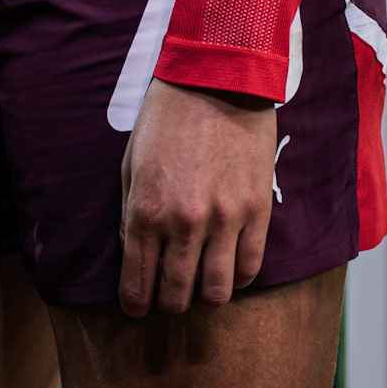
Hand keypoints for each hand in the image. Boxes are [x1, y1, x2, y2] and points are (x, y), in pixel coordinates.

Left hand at [118, 76, 275, 316]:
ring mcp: (223, 220)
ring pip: (217, 294)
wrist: (216, 79)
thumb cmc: (167, 115)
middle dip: (168, 304)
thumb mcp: (131, 160)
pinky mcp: (256, 212)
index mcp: (145, 210)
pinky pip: (250, 268)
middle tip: (169, 296)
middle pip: (176, 297)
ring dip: (205, 297)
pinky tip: (230, 267)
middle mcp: (183, 223)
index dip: (135, 305)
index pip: (136, 284)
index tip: (137, 309)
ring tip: (201, 285)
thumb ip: (129, 211)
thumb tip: (132, 252)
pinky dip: (239, 277)